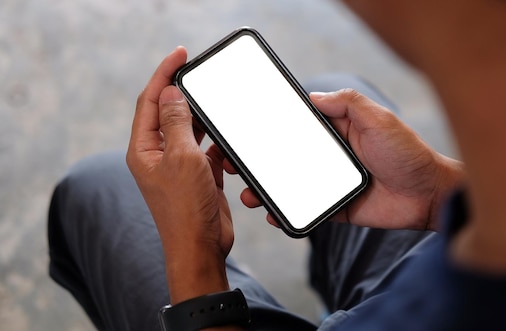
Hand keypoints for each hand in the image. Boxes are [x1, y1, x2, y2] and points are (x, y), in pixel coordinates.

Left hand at [127, 46, 232, 302]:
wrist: (200, 247)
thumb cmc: (186, 209)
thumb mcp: (182, 157)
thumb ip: (176, 122)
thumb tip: (172, 93)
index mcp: (144, 149)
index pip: (151, 101)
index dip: (164, 74)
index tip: (180, 54)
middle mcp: (158, 156)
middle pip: (169, 113)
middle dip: (186, 95)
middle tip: (202, 74)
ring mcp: (178, 167)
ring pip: (191, 131)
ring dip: (204, 121)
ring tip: (218, 109)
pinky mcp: (198, 177)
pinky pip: (207, 151)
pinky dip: (217, 146)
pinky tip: (226, 146)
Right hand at [239, 89, 463, 230]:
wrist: (429, 195)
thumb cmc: (408, 153)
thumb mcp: (378, 118)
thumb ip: (347, 103)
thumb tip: (314, 95)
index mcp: (338, 133)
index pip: (298, 128)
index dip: (271, 129)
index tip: (246, 130)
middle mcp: (330, 157)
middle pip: (286, 158)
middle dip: (258, 162)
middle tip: (233, 164)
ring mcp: (331, 184)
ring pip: (290, 185)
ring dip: (265, 189)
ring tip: (247, 193)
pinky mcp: (337, 209)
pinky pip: (307, 212)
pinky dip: (287, 213)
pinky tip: (272, 214)